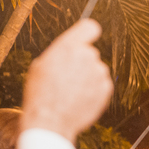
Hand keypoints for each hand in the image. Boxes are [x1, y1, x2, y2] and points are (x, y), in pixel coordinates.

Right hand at [21, 20, 112, 140]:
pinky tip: (80, 99)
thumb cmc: (41, 94)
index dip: (88, 33)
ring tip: (71, 92)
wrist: (50, 121)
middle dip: (82, 62)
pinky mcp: (106, 89)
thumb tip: (69, 51)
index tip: (86, 39)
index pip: (90, 27)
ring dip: (88, 78)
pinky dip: (94, 91)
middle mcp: (88, 56)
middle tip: (67, 78)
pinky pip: (102, 84)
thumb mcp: (41, 65)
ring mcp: (99, 73)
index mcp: (69, 46)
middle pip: (90, 53)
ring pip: (96, 70)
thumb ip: (61, 52)